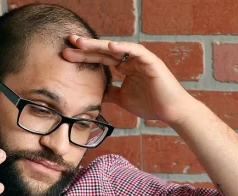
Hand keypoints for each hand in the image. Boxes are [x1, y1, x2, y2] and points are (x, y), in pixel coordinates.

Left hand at [61, 36, 196, 125]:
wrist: (171, 112)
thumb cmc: (151, 105)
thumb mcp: (123, 99)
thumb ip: (110, 93)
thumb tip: (95, 94)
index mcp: (125, 67)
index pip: (100, 59)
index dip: (84, 56)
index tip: (66, 55)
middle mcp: (131, 60)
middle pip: (105, 51)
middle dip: (86, 47)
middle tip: (68, 42)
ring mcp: (141, 59)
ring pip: (117, 48)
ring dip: (99, 45)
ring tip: (82, 43)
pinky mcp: (151, 62)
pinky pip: (136, 51)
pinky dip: (124, 48)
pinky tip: (110, 47)